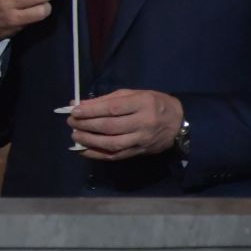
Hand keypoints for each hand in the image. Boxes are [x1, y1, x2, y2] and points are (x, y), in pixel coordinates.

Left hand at [68, 89, 182, 159]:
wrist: (180, 123)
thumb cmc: (154, 104)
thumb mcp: (134, 94)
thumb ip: (107, 99)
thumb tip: (80, 105)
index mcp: (143, 104)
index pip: (113, 108)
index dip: (91, 110)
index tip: (74, 110)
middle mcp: (143, 123)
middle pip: (110, 126)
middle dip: (87, 125)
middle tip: (71, 122)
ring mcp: (141, 140)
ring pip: (111, 143)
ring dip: (89, 141)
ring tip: (75, 135)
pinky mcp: (139, 152)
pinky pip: (115, 156)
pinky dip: (97, 154)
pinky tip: (83, 150)